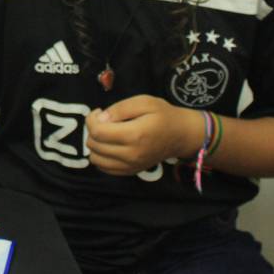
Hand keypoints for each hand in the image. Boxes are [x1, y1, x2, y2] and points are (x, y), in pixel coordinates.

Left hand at [86, 95, 203, 175]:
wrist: (182, 136)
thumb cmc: (164, 116)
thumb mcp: (144, 102)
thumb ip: (120, 108)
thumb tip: (101, 118)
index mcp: (134, 135)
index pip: (97, 132)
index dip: (91, 119)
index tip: (99, 111)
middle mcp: (131, 154)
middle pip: (94, 144)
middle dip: (92, 129)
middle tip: (103, 120)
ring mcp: (131, 166)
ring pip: (95, 158)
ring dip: (95, 143)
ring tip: (106, 133)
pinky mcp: (131, 171)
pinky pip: (104, 168)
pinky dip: (101, 156)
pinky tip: (109, 145)